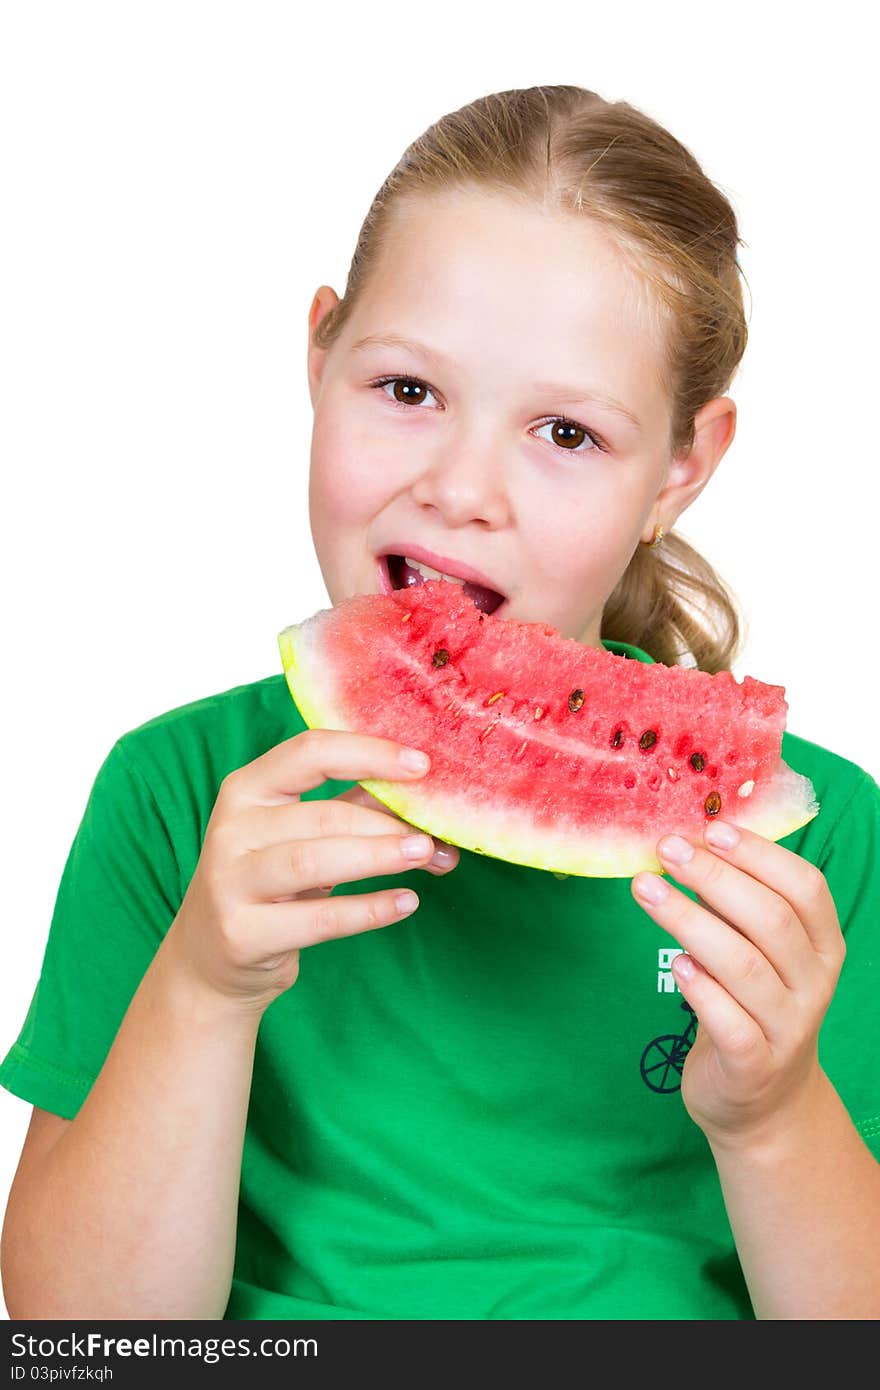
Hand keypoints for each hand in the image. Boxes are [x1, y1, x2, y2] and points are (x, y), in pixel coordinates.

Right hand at [166, 729, 458, 1012]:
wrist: (209, 958)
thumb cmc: (269, 882)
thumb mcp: (300, 836)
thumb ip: (354, 808)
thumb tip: (426, 798)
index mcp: (247, 789)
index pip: (310, 752)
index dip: (369, 754)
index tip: (422, 765)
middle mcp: (232, 829)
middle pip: (321, 814)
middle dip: (385, 823)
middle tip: (436, 834)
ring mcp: (231, 882)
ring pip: (314, 861)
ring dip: (378, 856)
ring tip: (427, 856)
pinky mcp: (242, 934)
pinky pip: (317, 919)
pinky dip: (368, 910)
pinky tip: (406, 902)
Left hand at [631, 821, 845, 1149]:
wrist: (763, 1103)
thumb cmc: (752, 1006)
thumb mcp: (760, 953)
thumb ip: (736, 907)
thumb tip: (689, 844)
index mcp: (823, 946)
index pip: (805, 887)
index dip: (759, 854)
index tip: (711, 828)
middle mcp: (813, 985)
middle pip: (770, 919)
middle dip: (714, 877)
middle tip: (666, 850)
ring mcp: (788, 1028)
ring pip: (743, 965)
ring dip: (688, 920)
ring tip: (646, 890)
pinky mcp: (754, 1065)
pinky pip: (730, 1022)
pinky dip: (701, 989)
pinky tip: (675, 964)